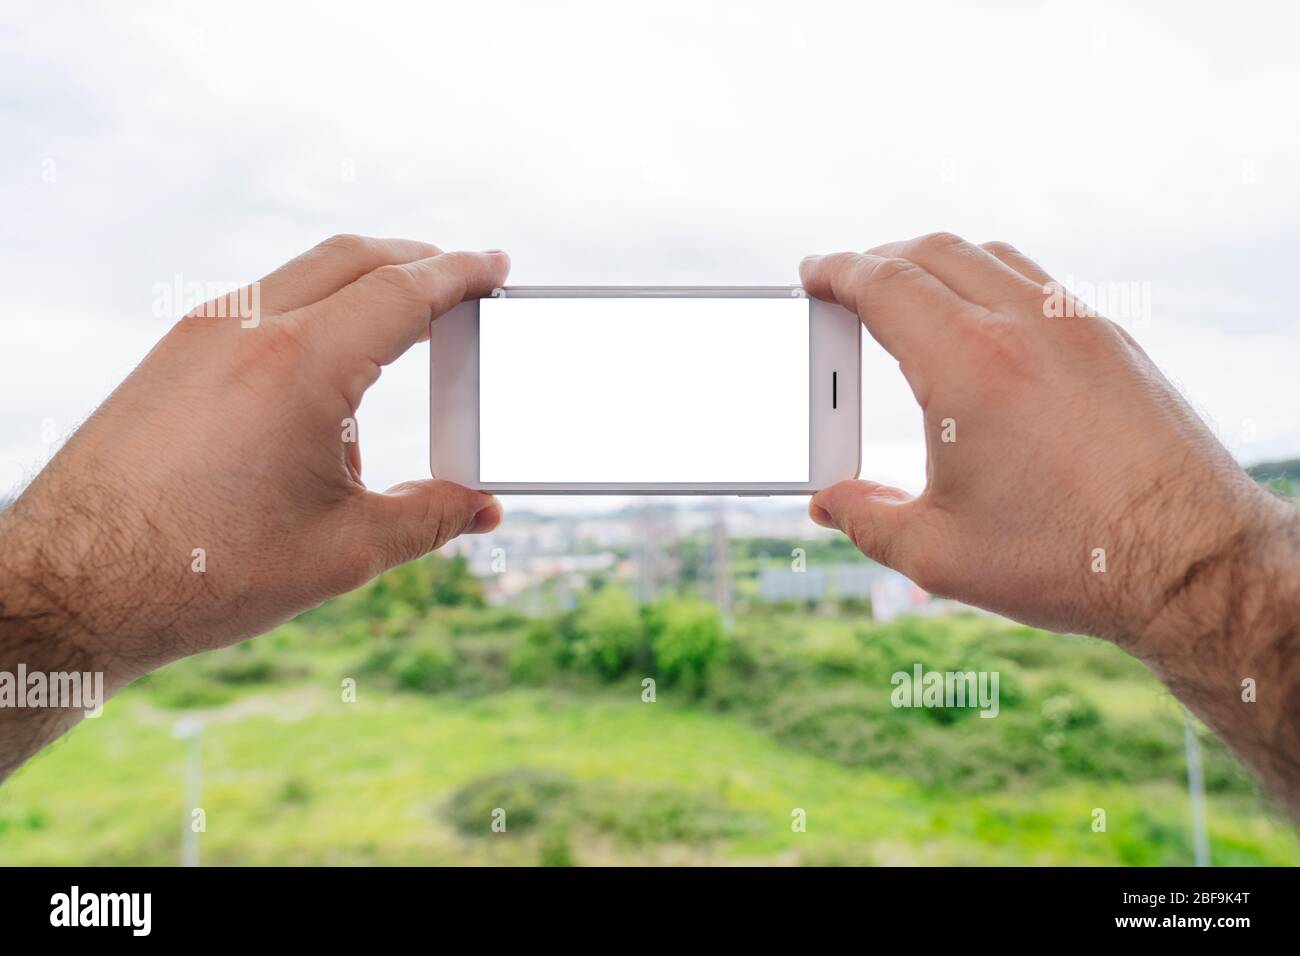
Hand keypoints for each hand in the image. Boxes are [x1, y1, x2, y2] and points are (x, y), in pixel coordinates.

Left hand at [1, 236, 506, 689]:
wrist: (72, 587)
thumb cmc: (202, 571)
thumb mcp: (341, 550)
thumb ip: (429, 518)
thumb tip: (482, 507)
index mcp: (300, 365)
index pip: (403, 290)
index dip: (460, 273)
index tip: (495, 265)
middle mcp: (246, 328)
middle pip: (353, 257)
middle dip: (416, 260)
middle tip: (461, 281)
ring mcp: (200, 335)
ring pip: (302, 275)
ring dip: (361, 285)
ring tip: (398, 339)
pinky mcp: (172, 355)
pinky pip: (260, 306)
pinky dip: (312, 313)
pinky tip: (324, 383)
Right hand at [801, 232, 1280, 645]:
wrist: (1191, 563)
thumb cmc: (1069, 559)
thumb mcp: (939, 553)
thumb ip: (866, 520)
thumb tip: (828, 503)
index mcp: (969, 366)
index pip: (884, 284)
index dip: (836, 272)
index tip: (812, 275)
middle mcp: (1025, 326)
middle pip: (932, 253)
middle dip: (877, 260)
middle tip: (846, 286)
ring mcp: (1077, 326)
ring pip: (989, 257)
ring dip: (935, 264)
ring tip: (908, 298)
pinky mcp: (1113, 342)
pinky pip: (1035, 281)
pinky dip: (988, 282)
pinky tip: (980, 327)